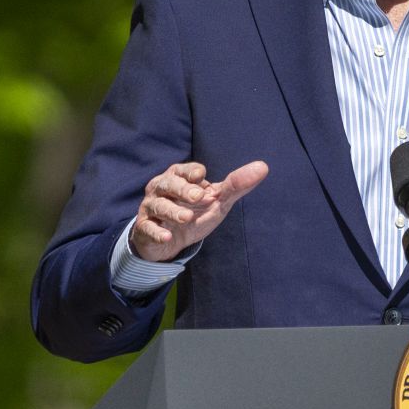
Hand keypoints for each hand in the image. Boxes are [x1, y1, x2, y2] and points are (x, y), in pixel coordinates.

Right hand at [129, 160, 268, 262]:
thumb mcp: (217, 200)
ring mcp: (151, 208)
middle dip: (183, 188)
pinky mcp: (145, 228)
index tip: (204, 180)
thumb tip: (263, 167)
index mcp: (178, 177)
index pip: (184, 169)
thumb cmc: (195, 212)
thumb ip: (237, 185)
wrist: (172, 241)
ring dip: (172, 211)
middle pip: (168, 183)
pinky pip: (147, 228)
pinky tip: (166, 237)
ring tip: (186, 218)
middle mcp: (161, 188)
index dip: (194, 175)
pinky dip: (156, 232)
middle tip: (199, 197)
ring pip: (158, 205)